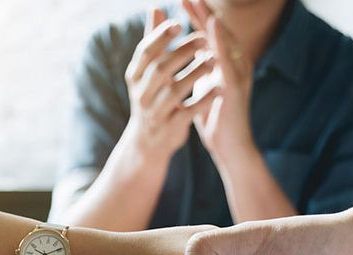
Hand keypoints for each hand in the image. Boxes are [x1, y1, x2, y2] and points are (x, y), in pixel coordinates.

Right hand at [122, 8, 219, 161]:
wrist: (147, 143)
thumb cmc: (151, 99)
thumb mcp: (147, 72)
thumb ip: (153, 40)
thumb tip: (155, 7)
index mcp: (134, 78)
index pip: (145, 52)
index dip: (160, 37)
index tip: (179, 24)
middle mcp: (141, 95)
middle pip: (160, 69)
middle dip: (182, 52)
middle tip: (203, 39)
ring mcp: (155, 113)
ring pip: (174, 90)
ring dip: (195, 73)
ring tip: (214, 61)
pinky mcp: (170, 129)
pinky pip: (187, 112)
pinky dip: (204, 100)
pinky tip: (218, 89)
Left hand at [182, 0, 255, 163]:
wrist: (228, 145)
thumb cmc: (215, 116)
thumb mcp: (203, 85)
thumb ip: (200, 66)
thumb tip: (190, 50)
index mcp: (224, 64)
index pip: (210, 35)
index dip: (197, 17)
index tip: (182, 0)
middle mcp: (234, 65)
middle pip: (219, 32)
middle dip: (203, 12)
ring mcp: (238, 75)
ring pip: (226, 42)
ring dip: (212, 21)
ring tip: (200, 4)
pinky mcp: (236, 88)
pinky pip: (228, 60)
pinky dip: (220, 43)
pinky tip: (212, 29)